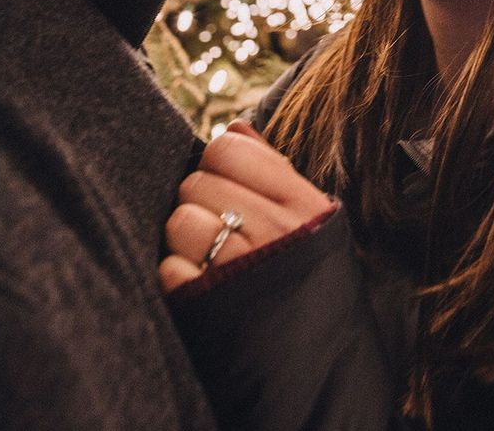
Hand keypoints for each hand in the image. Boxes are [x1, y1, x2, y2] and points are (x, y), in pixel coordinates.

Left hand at [159, 120, 334, 291]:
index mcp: (301, 203)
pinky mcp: (209, 308)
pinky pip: (169, 269)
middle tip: (222, 227)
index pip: (228, 148)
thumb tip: (235, 126)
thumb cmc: (309, 277)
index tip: (228, 184)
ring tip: (211, 256)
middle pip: (196, 183)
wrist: (325, 366)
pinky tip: (203, 286)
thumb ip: (273, 168)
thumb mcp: (311, 220)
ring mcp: (241, 270)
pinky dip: (179, 277)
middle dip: (201, 201)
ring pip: (179, 222)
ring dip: (186, 239)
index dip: (218, 163)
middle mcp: (274, 232)